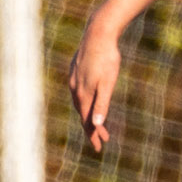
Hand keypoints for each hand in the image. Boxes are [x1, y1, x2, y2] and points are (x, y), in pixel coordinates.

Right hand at [67, 27, 121, 153]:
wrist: (98, 34)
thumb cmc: (107, 58)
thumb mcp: (108, 84)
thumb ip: (102, 104)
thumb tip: (96, 124)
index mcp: (84, 95)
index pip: (88, 121)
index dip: (93, 135)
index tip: (99, 147)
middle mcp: (76, 89)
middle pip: (83, 114)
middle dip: (91, 128)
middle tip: (101, 141)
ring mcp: (74, 80)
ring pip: (80, 103)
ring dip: (88, 115)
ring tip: (95, 124)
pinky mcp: (75, 71)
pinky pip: (78, 92)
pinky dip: (84, 102)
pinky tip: (88, 99)